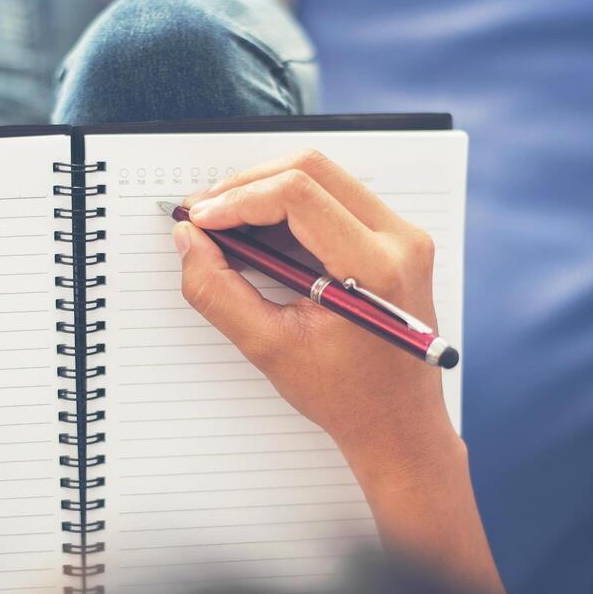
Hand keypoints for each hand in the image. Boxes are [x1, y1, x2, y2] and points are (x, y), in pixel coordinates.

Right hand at [177, 149, 448, 464]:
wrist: (399, 424)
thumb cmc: (346, 397)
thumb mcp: (270, 347)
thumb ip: (219, 291)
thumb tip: (189, 242)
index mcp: (376, 267)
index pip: (297, 195)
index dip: (238, 200)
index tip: (200, 221)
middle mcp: (400, 240)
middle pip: (311, 170)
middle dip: (247, 185)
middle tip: (203, 213)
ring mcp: (403, 236)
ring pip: (322, 177)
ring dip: (265, 191)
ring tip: (223, 223)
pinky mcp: (395, 240)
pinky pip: (336, 198)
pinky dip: (288, 207)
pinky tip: (256, 234)